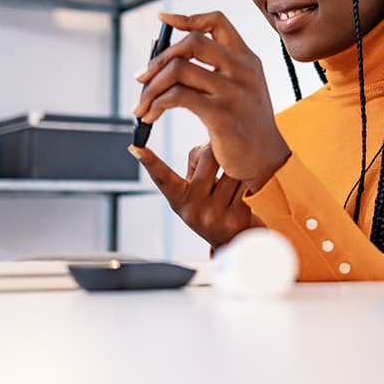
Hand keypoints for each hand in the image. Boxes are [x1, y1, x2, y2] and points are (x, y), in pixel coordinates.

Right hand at [129, 142, 263, 248]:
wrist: (236, 239)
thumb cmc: (211, 204)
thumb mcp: (194, 190)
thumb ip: (196, 163)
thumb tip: (212, 144)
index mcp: (178, 199)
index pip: (161, 177)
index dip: (149, 161)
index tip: (135, 147)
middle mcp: (192, 209)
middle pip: (208, 156)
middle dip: (217, 152)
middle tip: (222, 159)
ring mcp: (213, 215)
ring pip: (230, 168)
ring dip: (236, 167)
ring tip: (234, 181)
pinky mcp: (236, 217)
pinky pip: (245, 182)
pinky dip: (248, 180)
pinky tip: (247, 190)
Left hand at [132, 10, 290, 192]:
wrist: (267, 162)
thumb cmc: (246, 125)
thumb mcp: (242, 87)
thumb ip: (217, 69)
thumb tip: (170, 58)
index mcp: (247, 59)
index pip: (217, 22)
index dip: (187, 18)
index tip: (163, 19)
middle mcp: (243, 70)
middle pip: (192, 42)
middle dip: (159, 58)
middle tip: (141, 78)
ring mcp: (234, 92)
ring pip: (179, 69)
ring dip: (151, 87)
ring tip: (141, 106)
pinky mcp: (222, 116)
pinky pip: (178, 97)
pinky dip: (157, 104)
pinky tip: (151, 116)